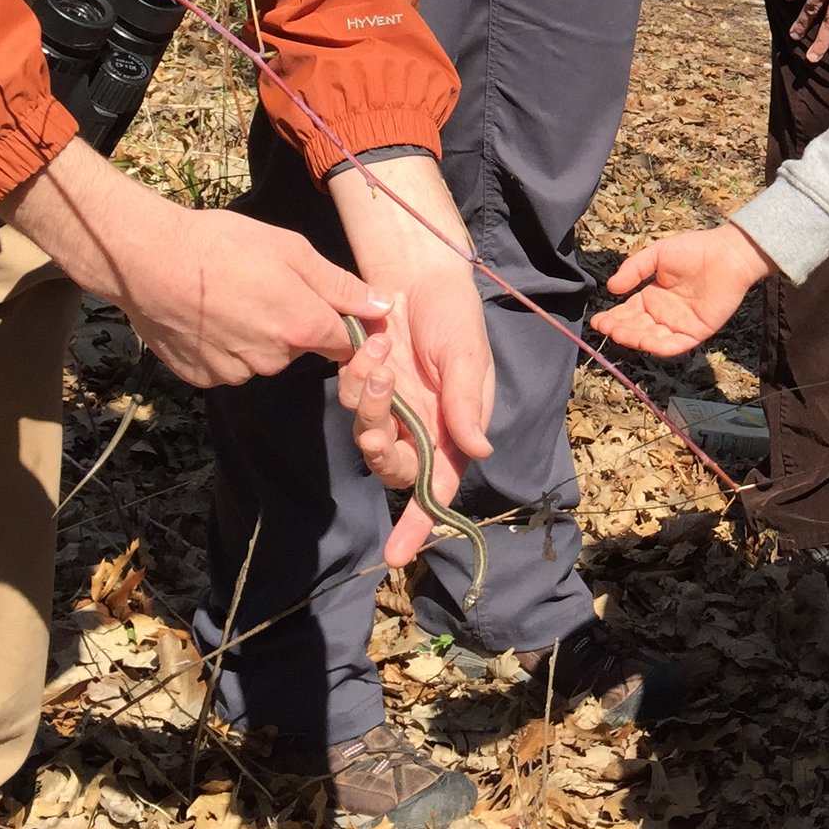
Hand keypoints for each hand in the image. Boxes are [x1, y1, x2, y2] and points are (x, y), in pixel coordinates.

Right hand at [0, 142, 380, 385]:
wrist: (148, 259)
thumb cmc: (223, 245)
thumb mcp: (292, 250)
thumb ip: (340, 285)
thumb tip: (382, 307)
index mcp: (302, 327)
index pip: (344, 343)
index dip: (342, 325)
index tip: (326, 305)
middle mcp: (273, 359)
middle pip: (299, 349)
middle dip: (292, 324)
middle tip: (263, 286)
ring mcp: (234, 372)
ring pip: (263, 359)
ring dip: (257, 337)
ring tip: (231, 297)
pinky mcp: (202, 378)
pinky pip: (228, 366)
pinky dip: (224, 348)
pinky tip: (208, 316)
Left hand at [342, 270, 500, 564]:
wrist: (417, 273)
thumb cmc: (454, 314)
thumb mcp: (465, 356)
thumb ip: (465, 404)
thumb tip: (479, 453)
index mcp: (454, 427)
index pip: (441, 487)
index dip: (420, 523)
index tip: (398, 555)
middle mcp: (421, 425)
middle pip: (395, 466)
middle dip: (382, 451)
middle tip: (378, 427)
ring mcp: (390, 405)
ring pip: (367, 432)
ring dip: (368, 403)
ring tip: (379, 360)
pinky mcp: (362, 383)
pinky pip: (349, 398)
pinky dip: (355, 379)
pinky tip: (367, 347)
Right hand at [591, 224, 776, 354]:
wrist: (728, 253)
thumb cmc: (695, 250)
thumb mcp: (657, 255)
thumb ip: (634, 270)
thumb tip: (611, 288)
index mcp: (653, 297)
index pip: (627, 313)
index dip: (612, 319)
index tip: (597, 321)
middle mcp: (663, 314)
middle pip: (636, 328)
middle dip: (619, 330)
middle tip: (605, 327)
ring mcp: (679, 325)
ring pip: (652, 339)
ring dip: (634, 338)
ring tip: (618, 332)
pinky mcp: (696, 332)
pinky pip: (675, 344)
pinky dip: (660, 346)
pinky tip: (645, 341)